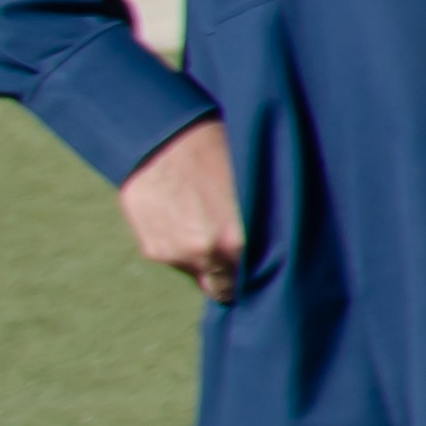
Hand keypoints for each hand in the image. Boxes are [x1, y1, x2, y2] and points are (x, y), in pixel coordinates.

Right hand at [118, 115, 246, 299]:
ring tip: (210, 228)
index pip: (254, 280)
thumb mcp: (252, 188)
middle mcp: (207, 254)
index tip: (261, 267)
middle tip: (238, 256)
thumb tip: (272, 245)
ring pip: (198, 273)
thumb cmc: (218, 152)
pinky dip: (183, 248)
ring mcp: (175, 254)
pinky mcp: (152, 248)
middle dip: (231, 276)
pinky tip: (189, 221)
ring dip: (206, 260)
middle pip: (224, 288)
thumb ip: (258, 224)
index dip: (257, 274)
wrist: (161, 138)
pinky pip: (175, 259)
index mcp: (240, 240)